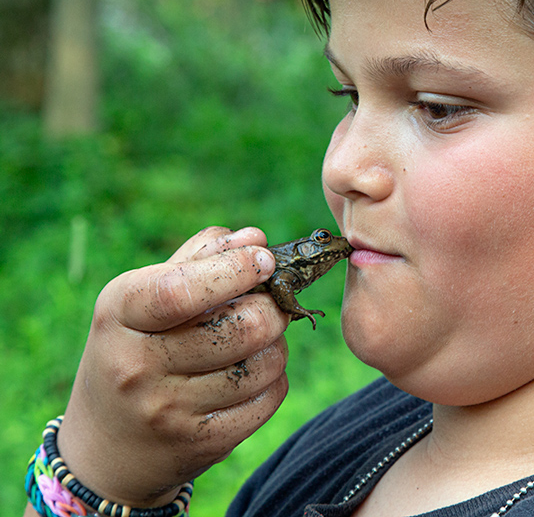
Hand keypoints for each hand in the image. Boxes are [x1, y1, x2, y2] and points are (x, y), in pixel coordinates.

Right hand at [54, 226, 287, 506]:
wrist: (106, 446)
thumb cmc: (137, 347)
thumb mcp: (146, 296)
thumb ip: (200, 258)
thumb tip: (254, 239)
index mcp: (120, 313)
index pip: (181, 290)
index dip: (235, 270)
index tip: (265, 259)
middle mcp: (137, 365)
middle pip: (243, 327)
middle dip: (271, 307)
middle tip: (268, 303)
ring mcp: (167, 410)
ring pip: (264, 363)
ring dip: (276, 344)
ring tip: (257, 340)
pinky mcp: (200, 443)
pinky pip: (269, 398)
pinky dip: (275, 379)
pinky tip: (254, 373)